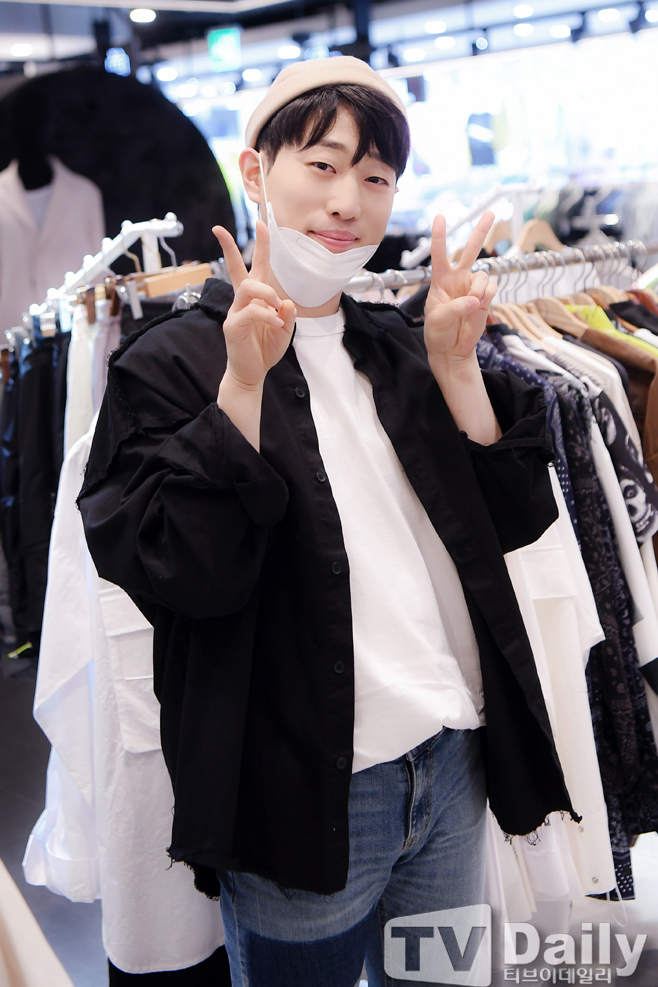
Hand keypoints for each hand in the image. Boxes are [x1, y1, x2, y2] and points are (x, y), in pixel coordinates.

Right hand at [213, 220, 295, 390]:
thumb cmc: (265, 350)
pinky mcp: (233, 326)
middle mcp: (242, 301)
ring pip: (247, 288)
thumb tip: (285, 301)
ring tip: (276, 305)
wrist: (251, 373)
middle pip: (235, 268)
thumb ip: (287, 314)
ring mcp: (235, 312)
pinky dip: (266, 315)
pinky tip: (275, 323)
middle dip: (229, 247)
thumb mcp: (284, 330)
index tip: (260, 223)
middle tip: (219, 229)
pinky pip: (250, 312)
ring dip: (266, 292)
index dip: (261, 245)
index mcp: (256, 298)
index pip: (257, 266)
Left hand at [424, 211, 496, 367]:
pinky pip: (492, 288)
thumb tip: (475, 299)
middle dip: (481, 231)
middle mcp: (457, 279)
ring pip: (483, 275)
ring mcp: (473, 287)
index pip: (439, 254)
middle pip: (470, 250)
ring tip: (473, 303)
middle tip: (491, 212)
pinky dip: (487, 296)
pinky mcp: (485, 298)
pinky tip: (480, 305)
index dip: (439, 235)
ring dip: (479, 289)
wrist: (451, 350)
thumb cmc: (438, 333)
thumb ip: (454, 308)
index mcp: (440, 280)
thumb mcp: (438, 320)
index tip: (439, 216)